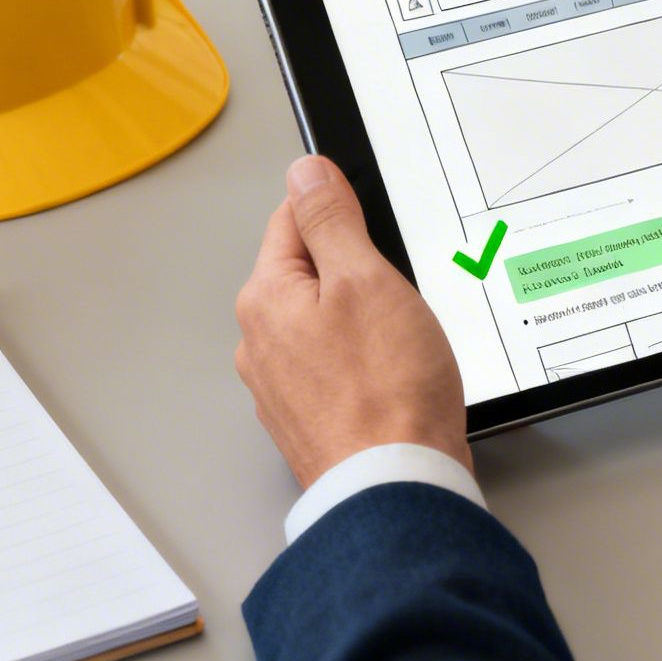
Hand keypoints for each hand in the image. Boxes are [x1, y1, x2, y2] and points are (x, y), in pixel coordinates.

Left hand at [234, 155, 471, 488]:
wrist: (397, 488)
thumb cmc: (386, 392)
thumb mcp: (365, 278)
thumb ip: (330, 219)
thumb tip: (305, 172)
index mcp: (265, 299)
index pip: (293, 220)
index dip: (342, 214)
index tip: (375, 230)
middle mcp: (260, 343)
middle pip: (312, 275)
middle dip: (358, 275)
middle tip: (398, 297)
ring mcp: (283, 387)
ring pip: (328, 324)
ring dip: (365, 324)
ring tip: (401, 346)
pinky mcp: (311, 419)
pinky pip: (339, 369)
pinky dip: (367, 366)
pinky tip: (396, 379)